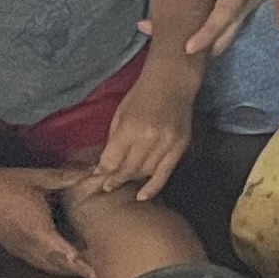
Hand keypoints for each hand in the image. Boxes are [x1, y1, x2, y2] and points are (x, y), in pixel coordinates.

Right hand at [0, 165, 94, 277]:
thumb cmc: (8, 183)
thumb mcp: (40, 178)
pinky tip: (63, 264)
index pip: (60, 249)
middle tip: (98, 275)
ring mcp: (19, 248)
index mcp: (36, 228)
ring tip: (86, 272)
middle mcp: (28, 243)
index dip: (76, 260)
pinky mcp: (14, 248)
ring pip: (46, 265)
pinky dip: (52, 265)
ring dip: (66, 270)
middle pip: (56, 263)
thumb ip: (67, 177)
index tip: (90, 270)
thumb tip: (92, 170)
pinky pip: (36, 262)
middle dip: (77, 270)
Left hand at [86, 71, 194, 198]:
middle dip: (115, 179)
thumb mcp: (120, 114)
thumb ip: (113, 141)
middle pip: (128, 170)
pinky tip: (142, 196)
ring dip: (132, 179)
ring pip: (145, 173)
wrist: (172, 81)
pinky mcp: (180, 146)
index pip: (112, 160)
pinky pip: (165, 173)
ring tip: (125, 181)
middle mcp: (148, 139)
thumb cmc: (141, 94)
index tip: (98, 179)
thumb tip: (104, 166)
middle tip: (108, 186)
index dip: (103, 172)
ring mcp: (167, 144)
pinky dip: (153, 187)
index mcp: (129, 128)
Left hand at [148, 0, 277, 61]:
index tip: (188, 48)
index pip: (225, 12)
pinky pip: (242, 15)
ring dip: (219, 38)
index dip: (207, 32)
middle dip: (210, 44)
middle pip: (232, 26)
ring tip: (198, 54)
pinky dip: (226, 25)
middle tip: (185, 60)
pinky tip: (214, 31)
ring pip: (239, 23)